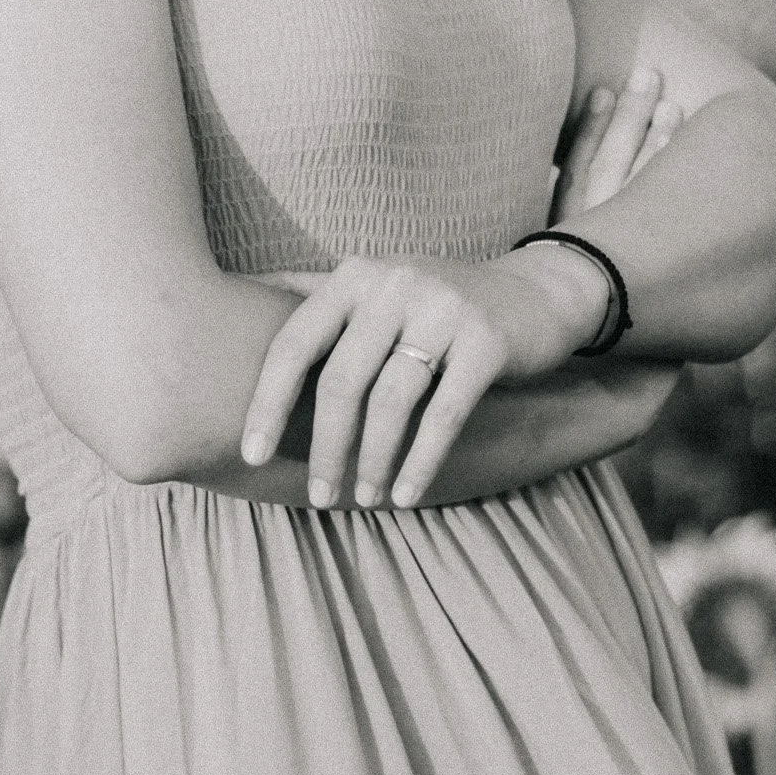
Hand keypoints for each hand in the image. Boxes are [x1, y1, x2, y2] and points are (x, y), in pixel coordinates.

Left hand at [243, 71, 683, 510]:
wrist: (536, 293)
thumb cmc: (437, 306)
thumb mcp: (378, 291)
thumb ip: (319, 303)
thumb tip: (239, 319)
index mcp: (354, 275)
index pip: (294, 342)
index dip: (267, 402)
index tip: (250, 455)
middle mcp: (393, 284)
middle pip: (341, 380)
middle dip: (325, 447)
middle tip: (319, 496)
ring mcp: (443, 308)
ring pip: (391, 402)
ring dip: (373, 461)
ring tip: (364, 499)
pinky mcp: (487, 340)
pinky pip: (444, 414)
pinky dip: (421, 461)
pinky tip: (407, 495)